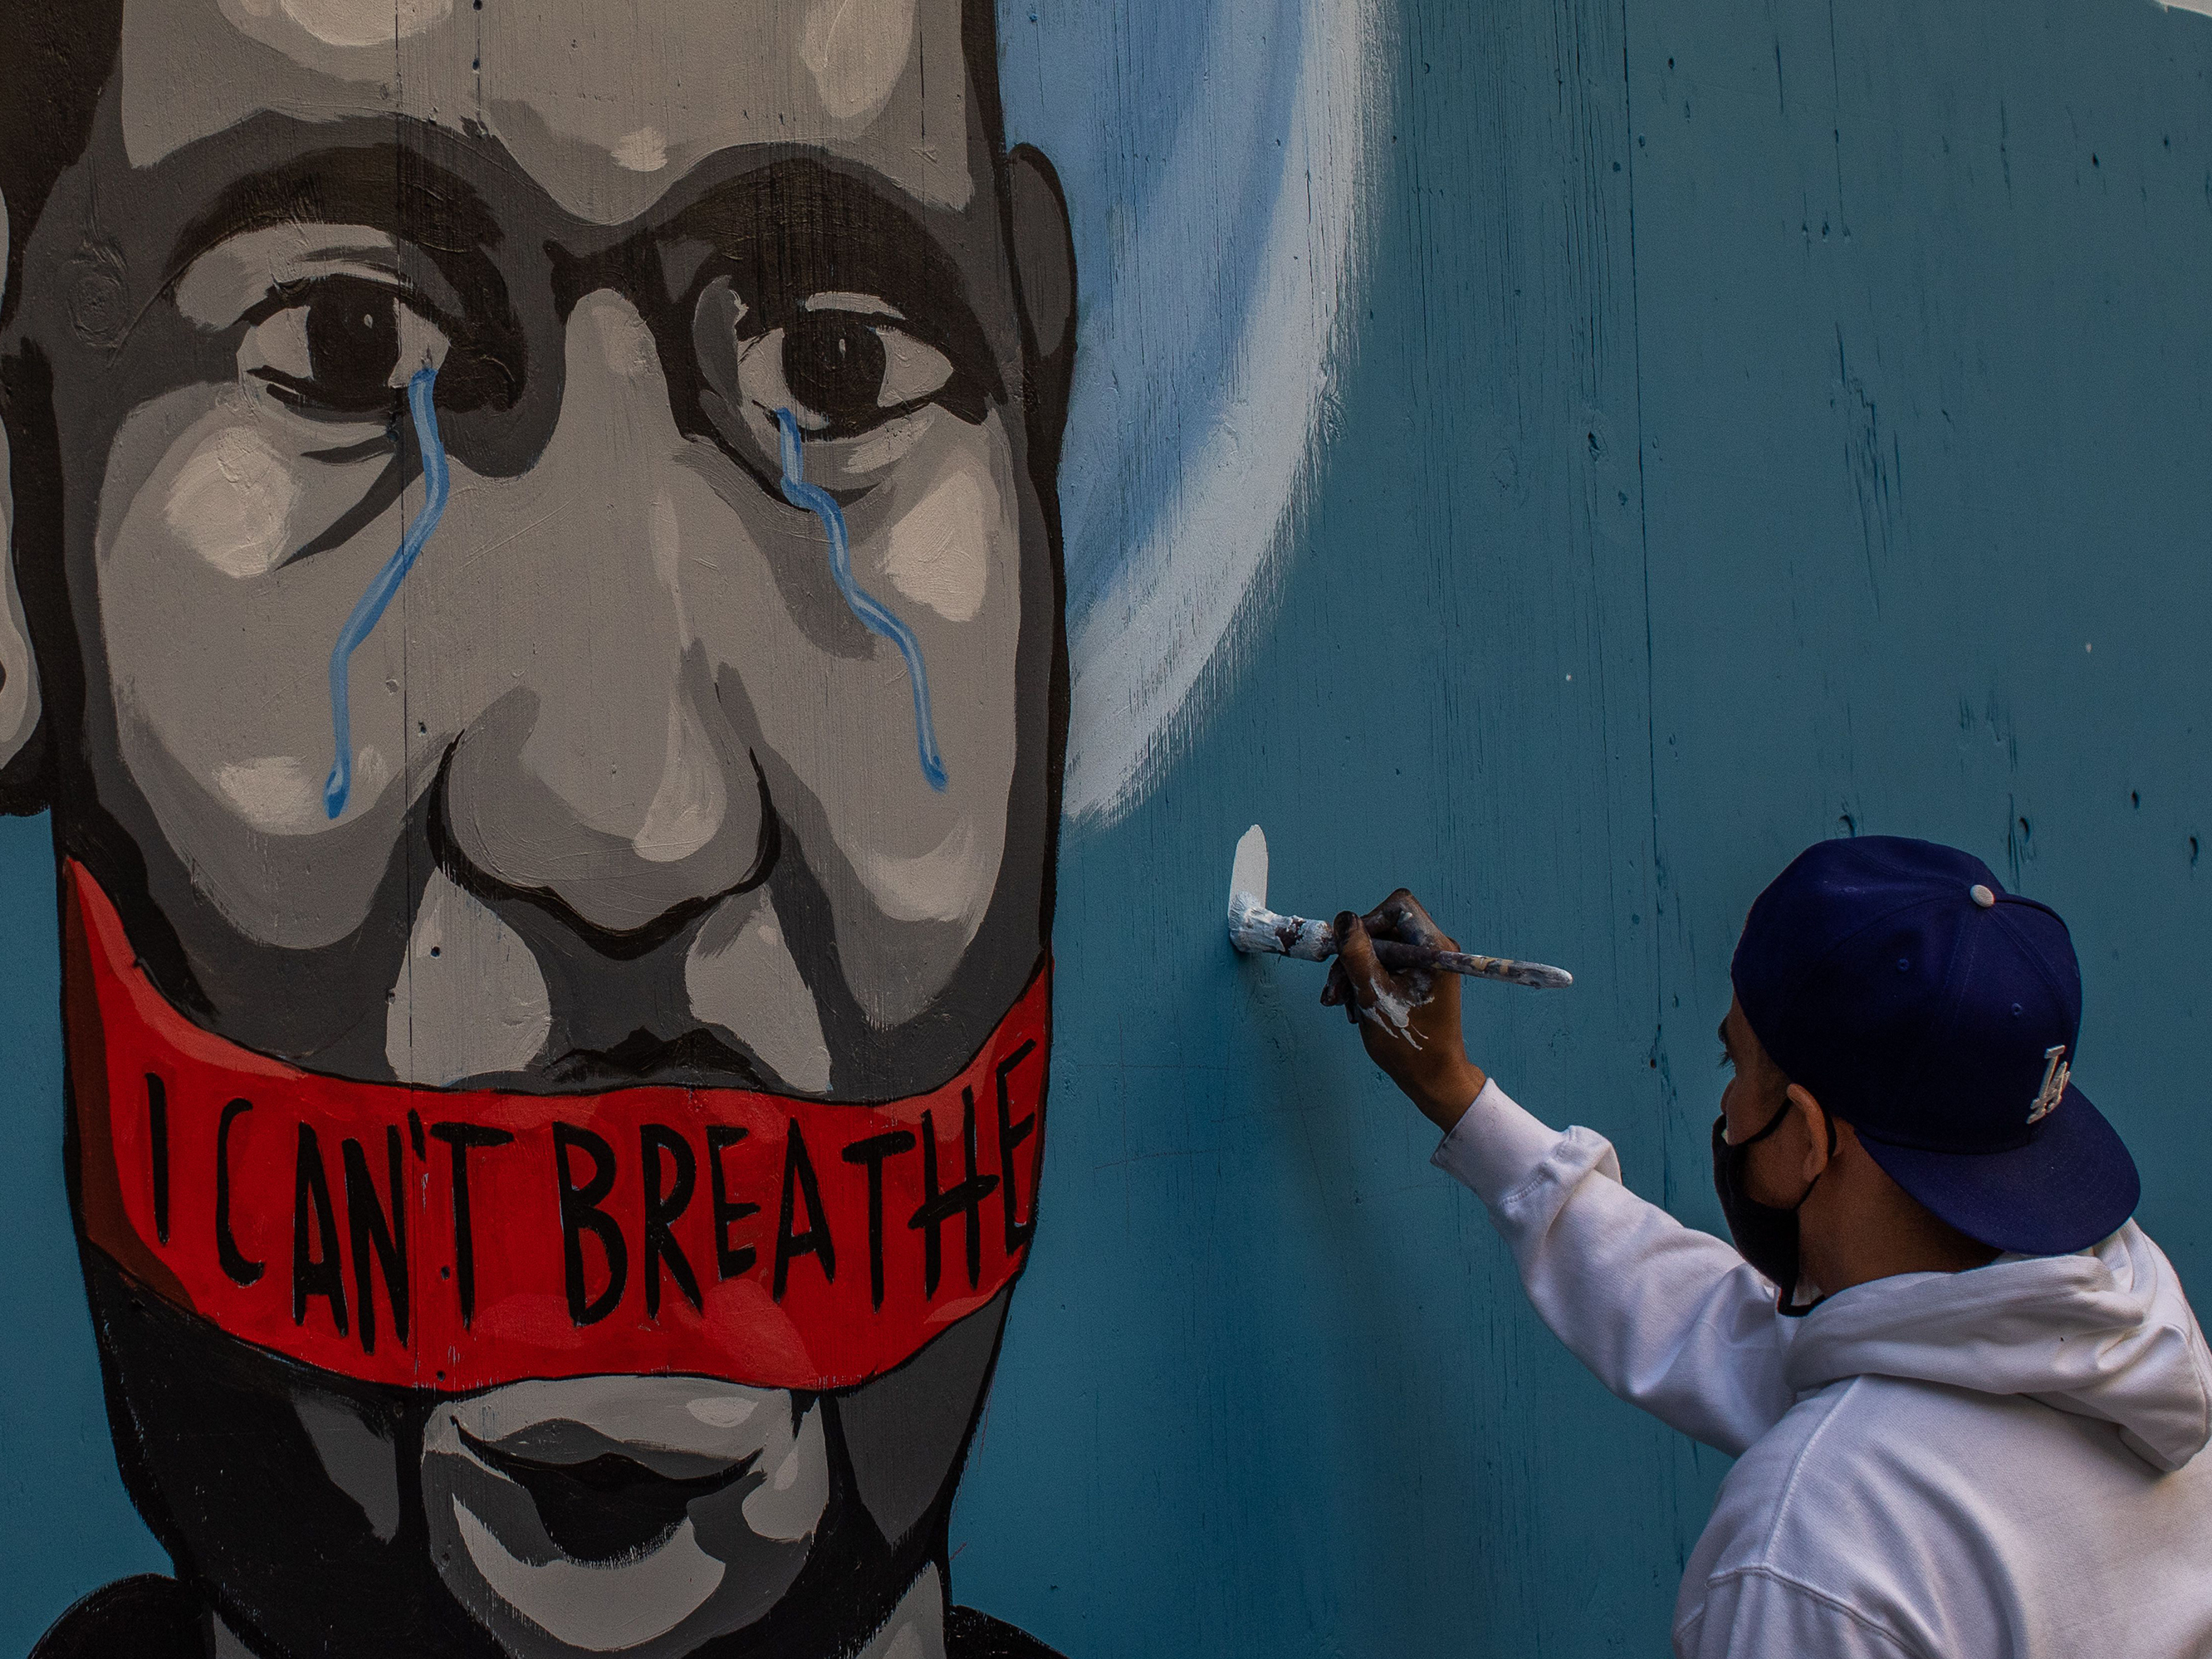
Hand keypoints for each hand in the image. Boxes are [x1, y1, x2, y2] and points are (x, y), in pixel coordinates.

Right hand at [1321, 889, 1487, 1131]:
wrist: (1433, 1078)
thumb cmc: (1410, 1043)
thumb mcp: (1373, 997)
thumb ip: (1357, 955)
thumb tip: (1343, 919)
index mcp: (1433, 948)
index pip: (1398, 907)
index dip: (1368, 922)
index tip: (1349, 950)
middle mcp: (1434, 950)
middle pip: (1383, 930)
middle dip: (1354, 958)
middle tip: (1334, 991)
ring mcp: (1426, 964)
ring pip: (1379, 950)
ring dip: (1354, 974)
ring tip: (1342, 1005)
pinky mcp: (1418, 978)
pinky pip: (1385, 967)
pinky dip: (1366, 983)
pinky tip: (1356, 1009)